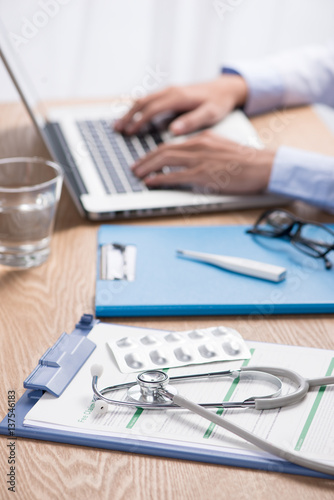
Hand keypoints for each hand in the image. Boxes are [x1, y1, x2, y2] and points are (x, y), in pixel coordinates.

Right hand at [114, 75, 247, 135]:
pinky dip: (137, 109)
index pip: (152, 109)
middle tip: (117, 130)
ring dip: (130, 112)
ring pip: (143, 100)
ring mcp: (169, 91)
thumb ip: (192, 122)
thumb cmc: (219, 103)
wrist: (225, 88)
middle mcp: (170, 91)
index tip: (130, 132)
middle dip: (128, 116)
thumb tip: (173, 130)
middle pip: (142, 102)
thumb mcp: (210, 114)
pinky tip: (132, 118)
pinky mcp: (170, 95)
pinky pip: (149, 101)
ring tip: (118, 126)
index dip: (139, 121)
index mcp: (178, 97)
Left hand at [131, 131, 275, 193]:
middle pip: (163, 150)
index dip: (154, 153)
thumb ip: (204, 151)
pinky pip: (175, 176)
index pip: (172, 144)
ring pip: (165, 160)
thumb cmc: (246, 161)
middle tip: (135, 167)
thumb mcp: (221, 148)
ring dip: (148, 168)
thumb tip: (190, 161)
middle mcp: (198, 145)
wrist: (263, 166)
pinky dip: (160, 178)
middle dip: (145, 159)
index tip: (145, 159)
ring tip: (137, 174)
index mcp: (203, 138)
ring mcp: (200, 159)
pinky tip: (150, 182)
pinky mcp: (203, 174)